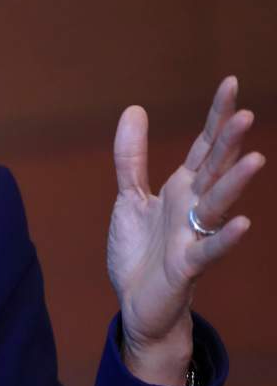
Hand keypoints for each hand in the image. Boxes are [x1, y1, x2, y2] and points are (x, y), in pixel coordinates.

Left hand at [107, 76, 264, 385]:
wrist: (136, 302)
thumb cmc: (140, 251)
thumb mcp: (130, 197)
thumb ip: (131, 157)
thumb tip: (135, 108)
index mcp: (181, 188)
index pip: (204, 146)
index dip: (216, 117)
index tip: (229, 82)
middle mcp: (193, 207)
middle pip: (214, 169)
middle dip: (229, 143)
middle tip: (246, 113)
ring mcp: (193, 235)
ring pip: (217, 204)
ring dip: (235, 183)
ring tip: (255, 159)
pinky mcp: (187, 265)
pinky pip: (209, 249)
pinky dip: (225, 237)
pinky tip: (243, 223)